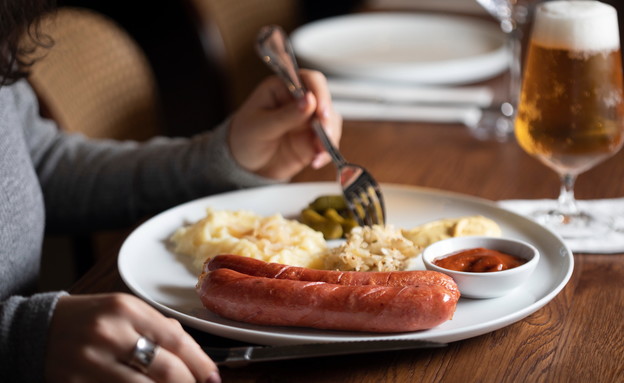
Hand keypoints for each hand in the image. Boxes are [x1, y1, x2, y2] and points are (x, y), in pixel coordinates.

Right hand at [45, 293, 219, 382]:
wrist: (40, 328)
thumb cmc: (91, 318)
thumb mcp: (125, 309)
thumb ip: (158, 326)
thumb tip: (193, 353)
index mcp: (126, 309)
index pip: (176, 340)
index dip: (200, 363)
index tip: (212, 377)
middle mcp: (110, 333)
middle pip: (165, 369)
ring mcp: (91, 361)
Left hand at [228, 69, 341, 179]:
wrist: (244, 164)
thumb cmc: (244, 137)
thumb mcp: (260, 126)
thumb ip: (285, 115)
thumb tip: (309, 101)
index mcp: (283, 88)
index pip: (309, 81)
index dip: (319, 92)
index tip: (320, 110)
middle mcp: (299, 102)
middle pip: (325, 102)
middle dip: (327, 120)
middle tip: (324, 135)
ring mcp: (308, 121)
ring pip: (331, 123)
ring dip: (329, 138)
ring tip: (318, 154)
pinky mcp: (313, 140)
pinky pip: (328, 143)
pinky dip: (326, 153)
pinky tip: (316, 162)